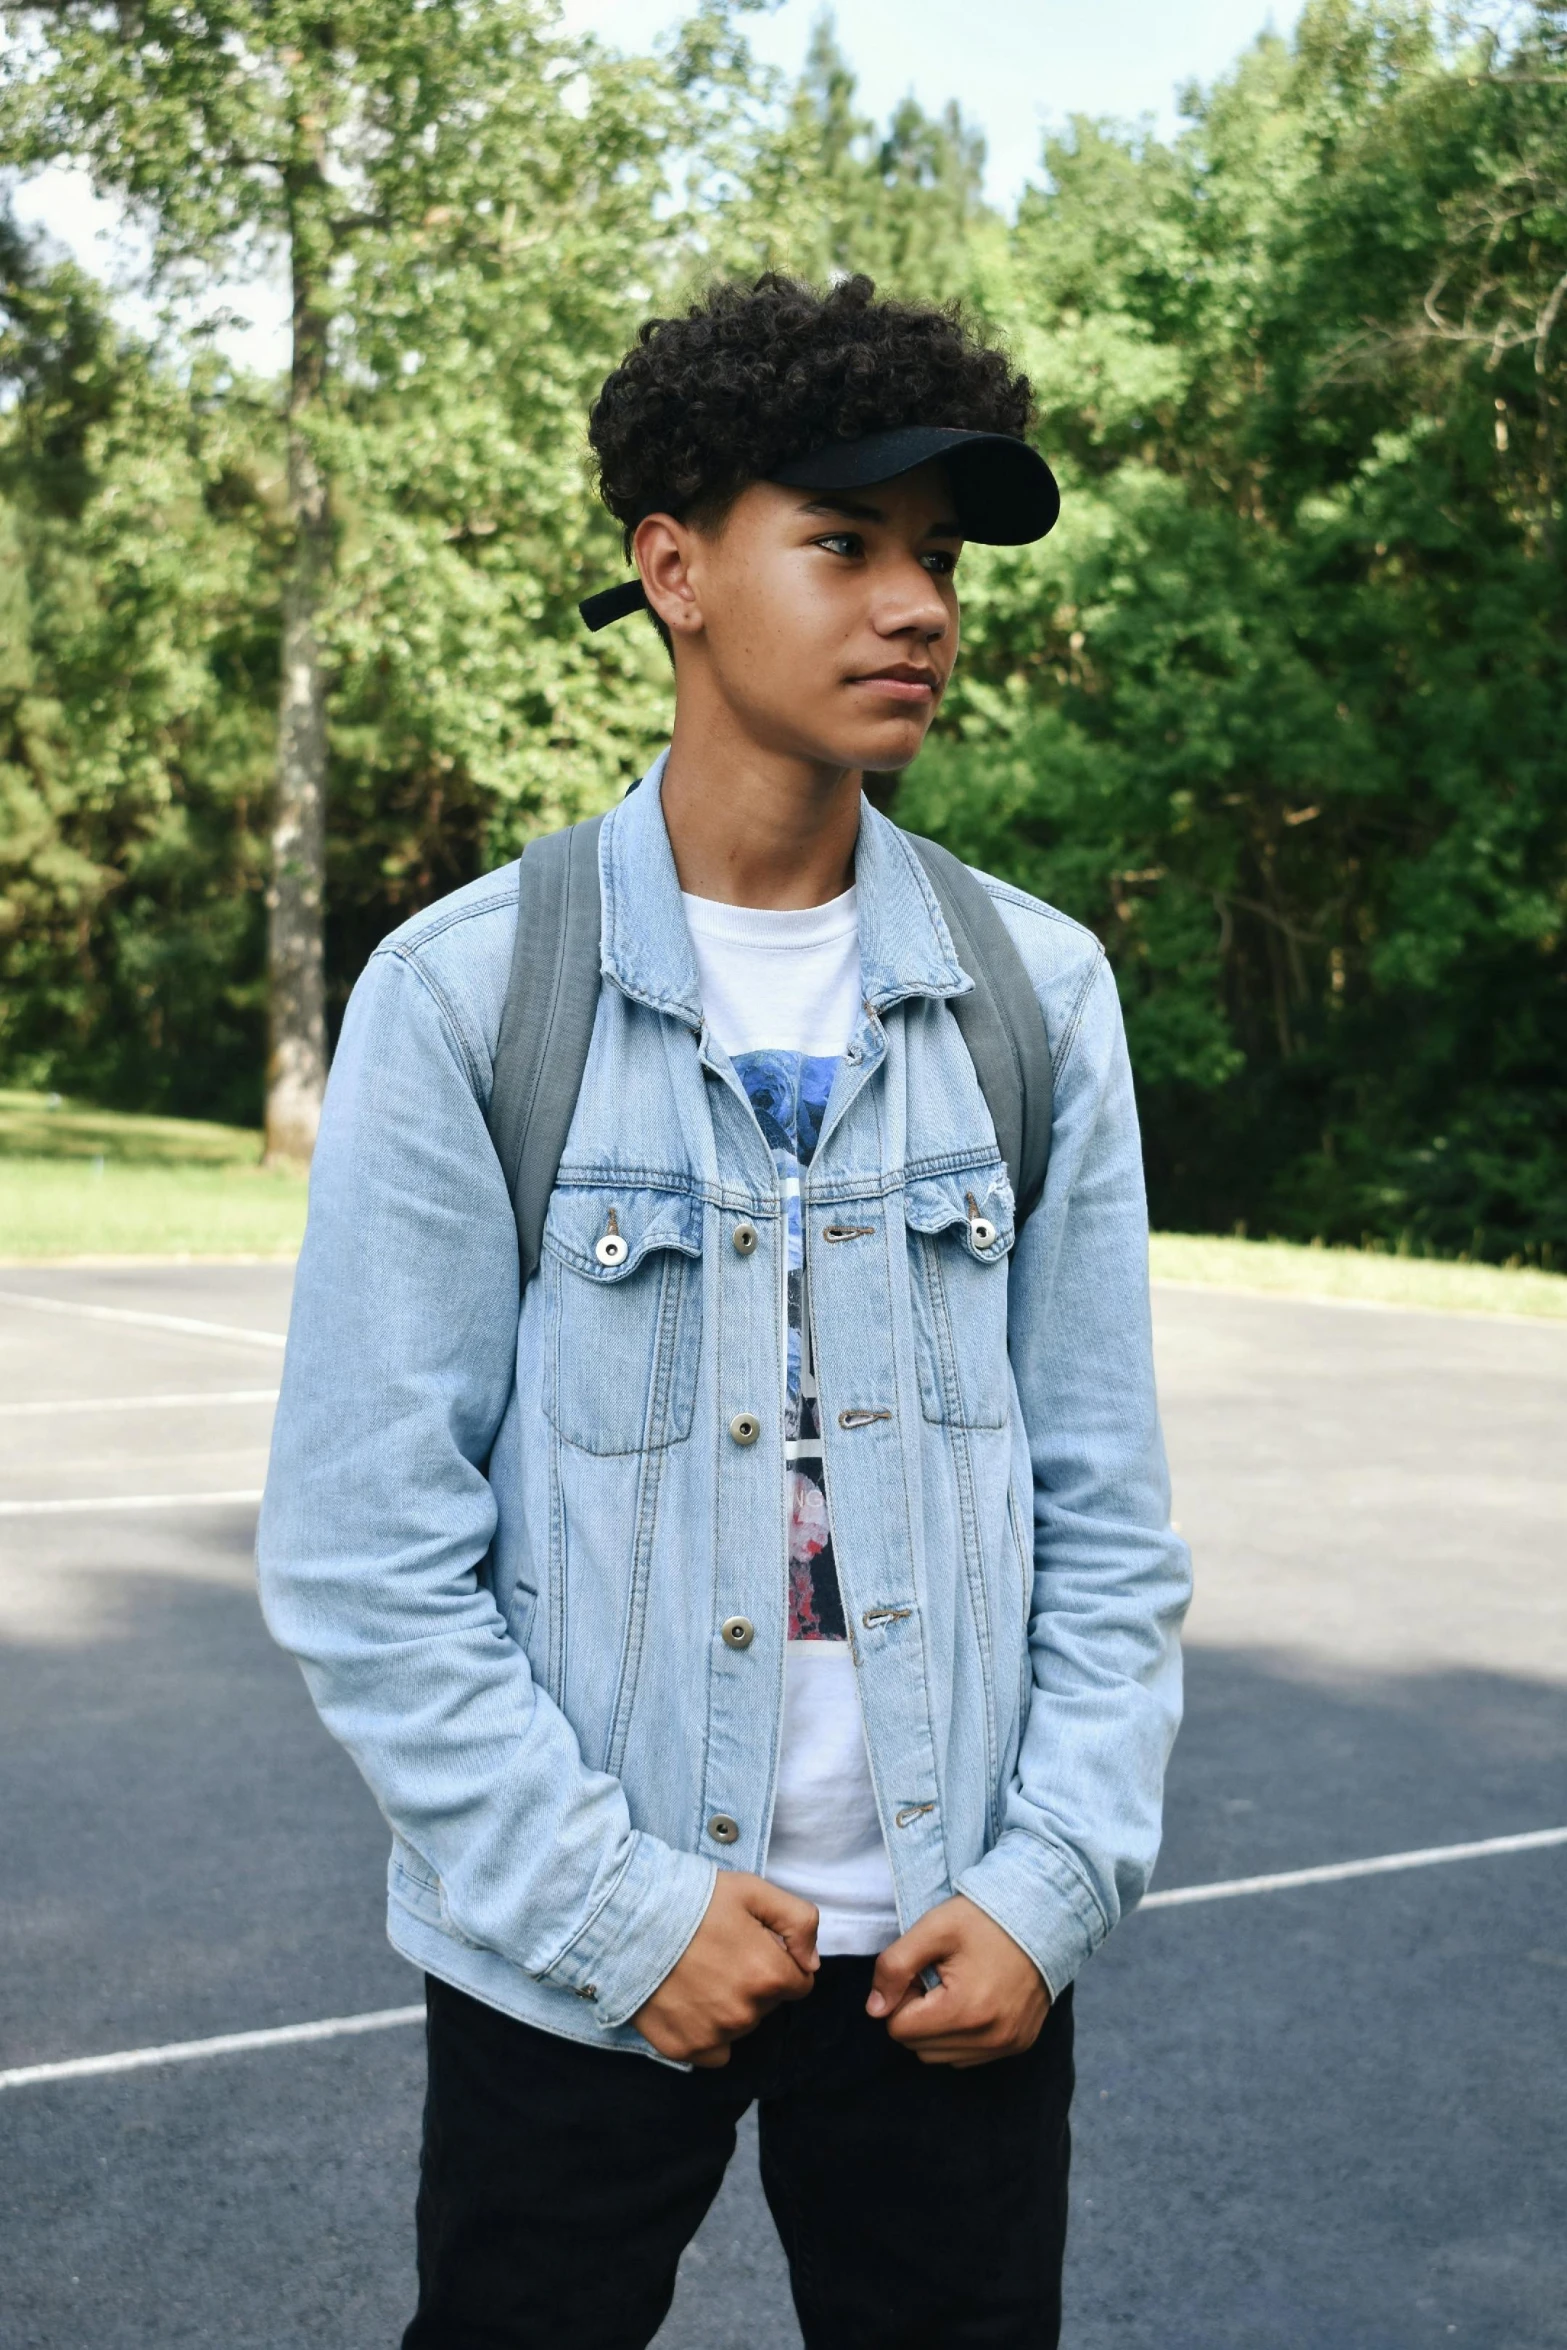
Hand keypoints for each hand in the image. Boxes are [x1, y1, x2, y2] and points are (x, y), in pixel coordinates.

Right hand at [634, 1872, 818, 2067]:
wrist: (626, 1918)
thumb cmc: (692, 1899)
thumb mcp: (753, 1890)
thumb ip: (799, 1920)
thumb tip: (812, 1963)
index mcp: (768, 1974)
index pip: (799, 1982)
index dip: (778, 1960)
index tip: (751, 1944)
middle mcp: (745, 2014)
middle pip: (767, 2004)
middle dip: (753, 1981)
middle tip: (719, 1952)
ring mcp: (713, 2035)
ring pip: (740, 2026)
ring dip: (729, 2006)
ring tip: (698, 1972)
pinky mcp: (683, 2049)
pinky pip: (712, 2051)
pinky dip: (705, 2031)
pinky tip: (686, 2000)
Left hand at [867, 1894, 1049, 2067]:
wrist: (1042, 1916)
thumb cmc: (983, 1918)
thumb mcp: (933, 1929)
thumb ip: (894, 1966)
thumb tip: (874, 2010)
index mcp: (965, 2011)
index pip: (899, 2029)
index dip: (901, 1996)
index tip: (922, 1971)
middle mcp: (990, 2038)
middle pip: (917, 2047)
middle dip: (917, 2014)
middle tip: (937, 1977)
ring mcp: (1007, 2045)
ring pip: (941, 2056)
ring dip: (936, 2028)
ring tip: (955, 1987)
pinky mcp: (1018, 2045)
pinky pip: (968, 2056)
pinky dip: (959, 2034)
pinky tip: (972, 2000)